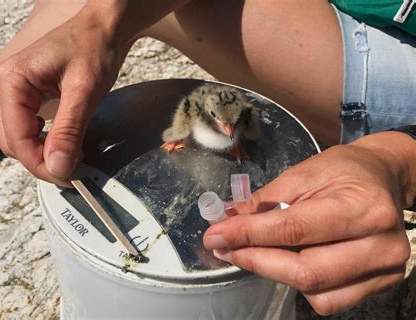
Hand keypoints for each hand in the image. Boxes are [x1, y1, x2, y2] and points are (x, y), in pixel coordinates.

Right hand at [0, 5, 122, 184]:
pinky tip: (60, 141)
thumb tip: (58, 168)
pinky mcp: (26, 96)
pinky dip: (38, 141)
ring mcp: (14, 91)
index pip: (16, 138)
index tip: (68, 177)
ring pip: (12, 137)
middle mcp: (6, 86)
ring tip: (67, 154)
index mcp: (12, 81)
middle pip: (11, 141)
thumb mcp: (85, 91)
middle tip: (72, 167)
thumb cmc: (94, 48)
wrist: (103, 28)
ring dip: (36, 152)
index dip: (40, 163)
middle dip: (39, 159)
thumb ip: (69, 130)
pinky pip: (22, 127)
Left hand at [203, 132, 414, 314]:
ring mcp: (386, 269)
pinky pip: (331, 300)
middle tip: (225, 248)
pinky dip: (302, 286)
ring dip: (275, 274)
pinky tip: (289, 262)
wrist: (384, 178)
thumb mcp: (303, 173)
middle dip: (256, 260)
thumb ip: (265, 201)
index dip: (249, 235)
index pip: (295, 230)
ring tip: (254, 252)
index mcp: (363, 206)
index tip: (216, 236)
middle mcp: (381, 243)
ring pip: (317, 291)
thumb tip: (226, 222)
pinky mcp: (382, 284)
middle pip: (307, 271)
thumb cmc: (344, 171)